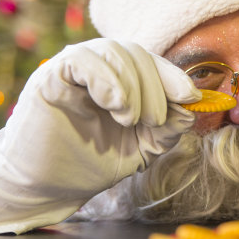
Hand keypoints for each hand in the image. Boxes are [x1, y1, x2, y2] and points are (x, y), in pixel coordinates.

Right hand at [0, 38, 200, 233]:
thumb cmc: (92, 162)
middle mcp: (98, 67)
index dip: (173, 76)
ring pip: (113, 51)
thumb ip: (167, 128)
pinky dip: (106, 79)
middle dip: (156, 86)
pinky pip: (82, 60)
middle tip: (154, 120)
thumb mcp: (142, 147)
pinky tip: (116, 105)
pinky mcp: (50, 77)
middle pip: (136, 53)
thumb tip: (191, 108)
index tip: (192, 97)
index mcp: (120, 79)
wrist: (47, 187)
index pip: (151, 62)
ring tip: (130, 119)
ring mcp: (73, 69)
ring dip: (133, 86)